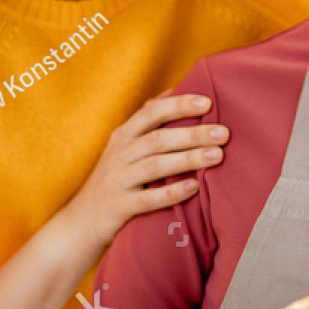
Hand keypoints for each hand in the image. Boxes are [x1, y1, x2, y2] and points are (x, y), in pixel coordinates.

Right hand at [71, 94, 227, 250]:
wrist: (84, 219)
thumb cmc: (118, 176)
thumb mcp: (126, 145)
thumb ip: (148, 121)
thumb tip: (178, 90)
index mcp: (124, 134)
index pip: (151, 112)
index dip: (179, 105)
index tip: (207, 102)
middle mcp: (119, 154)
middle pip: (158, 139)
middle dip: (192, 134)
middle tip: (223, 133)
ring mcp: (118, 180)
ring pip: (155, 166)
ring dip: (188, 159)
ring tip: (217, 156)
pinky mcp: (120, 206)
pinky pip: (148, 199)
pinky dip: (172, 193)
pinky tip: (194, 187)